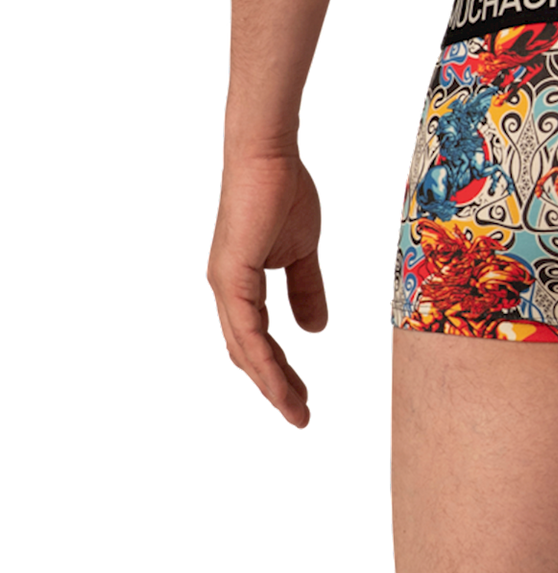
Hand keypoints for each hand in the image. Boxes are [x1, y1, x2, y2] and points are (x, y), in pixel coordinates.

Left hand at [206, 148, 328, 430]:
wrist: (269, 155)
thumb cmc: (282, 191)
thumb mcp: (303, 250)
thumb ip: (306, 289)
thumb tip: (317, 331)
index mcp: (239, 285)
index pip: (256, 341)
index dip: (278, 372)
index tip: (301, 399)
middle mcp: (226, 291)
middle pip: (247, 354)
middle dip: (275, 388)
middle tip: (301, 417)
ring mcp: (225, 286)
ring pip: (246, 350)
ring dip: (271, 384)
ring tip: (296, 412)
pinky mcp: (232, 277)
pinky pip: (249, 330)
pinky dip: (265, 360)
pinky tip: (280, 381)